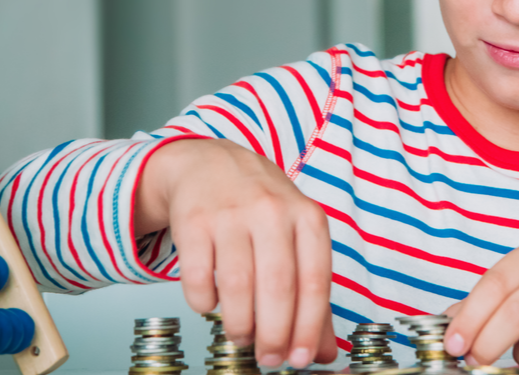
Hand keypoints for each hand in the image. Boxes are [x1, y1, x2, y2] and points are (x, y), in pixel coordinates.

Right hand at [135, 138, 336, 367]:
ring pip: (237, 285)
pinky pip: (199, 278)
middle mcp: (272, 212)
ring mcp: (232, 214)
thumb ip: (311, 293)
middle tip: (269, 358)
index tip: (303, 359)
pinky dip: (205, 303)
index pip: (315, 281)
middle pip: (278, 287)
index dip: (310, 327)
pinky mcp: (194, 221)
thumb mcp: (297, 236)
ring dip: (240, 324)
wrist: (211, 163)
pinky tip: (212, 304)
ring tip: (242, 336)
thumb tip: (324, 351)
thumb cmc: (261, 207)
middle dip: (274, 334)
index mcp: (307, 218)